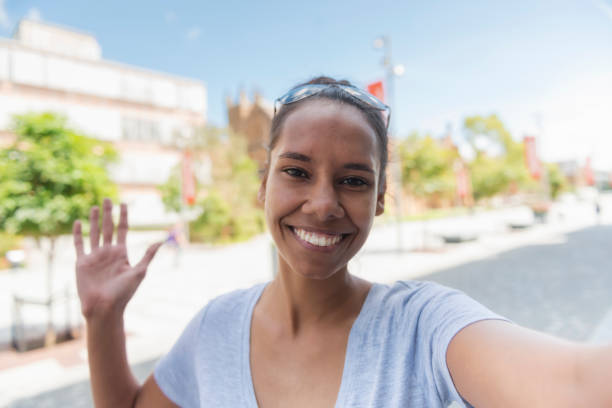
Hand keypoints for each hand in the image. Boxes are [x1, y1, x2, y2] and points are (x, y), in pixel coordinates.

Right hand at [73, 198, 161, 319]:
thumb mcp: (139, 272)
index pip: (122, 229)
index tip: (124, 203)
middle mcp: (108, 252)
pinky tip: (78, 222)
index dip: (123, 216)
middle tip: (107, 198)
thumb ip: (148, 255)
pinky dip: (78, 233)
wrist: (104, 307)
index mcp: (121, 253)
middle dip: (108, 213)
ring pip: (94, 233)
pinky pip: (79, 245)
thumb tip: (161, 241)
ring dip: (94, 220)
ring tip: (95, 206)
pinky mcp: (82, 262)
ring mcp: (95, 256)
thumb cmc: (123, 293)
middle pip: (108, 227)